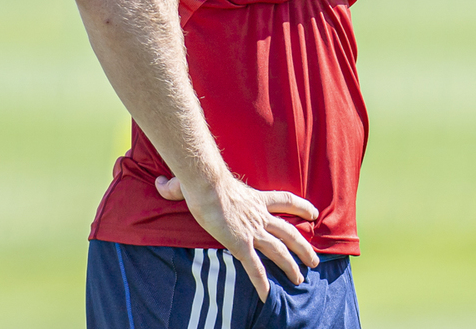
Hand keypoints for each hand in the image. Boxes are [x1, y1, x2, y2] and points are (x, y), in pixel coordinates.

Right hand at [156, 174, 319, 300]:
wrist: (205, 184)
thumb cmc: (201, 180)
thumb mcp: (198, 182)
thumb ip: (180, 185)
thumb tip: (161, 182)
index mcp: (255, 199)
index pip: (285, 201)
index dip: (301, 207)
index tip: (314, 214)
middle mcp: (259, 216)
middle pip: (289, 232)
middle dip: (303, 247)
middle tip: (314, 260)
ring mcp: (252, 231)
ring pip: (279, 251)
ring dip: (291, 266)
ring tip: (300, 279)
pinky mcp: (241, 243)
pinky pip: (254, 267)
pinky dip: (261, 282)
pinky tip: (267, 295)